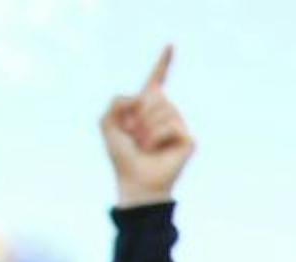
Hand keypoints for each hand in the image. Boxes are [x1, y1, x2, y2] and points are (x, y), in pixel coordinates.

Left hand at [100, 45, 194, 207]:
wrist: (136, 182)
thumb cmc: (122, 156)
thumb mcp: (107, 123)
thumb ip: (116, 102)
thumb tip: (142, 96)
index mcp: (147, 107)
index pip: (157, 80)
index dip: (163, 62)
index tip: (171, 44)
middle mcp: (166, 113)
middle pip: (153, 95)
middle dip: (137, 115)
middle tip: (135, 137)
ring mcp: (179, 125)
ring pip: (162, 110)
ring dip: (145, 129)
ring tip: (144, 145)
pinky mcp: (188, 139)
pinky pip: (170, 126)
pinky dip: (156, 138)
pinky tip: (156, 149)